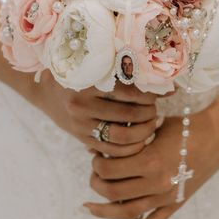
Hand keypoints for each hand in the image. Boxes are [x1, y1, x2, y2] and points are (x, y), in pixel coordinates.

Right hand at [35, 70, 163, 156]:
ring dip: (142, 132)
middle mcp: (81, 104)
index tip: (159, 94)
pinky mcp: (81, 138)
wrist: (46, 92)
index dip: (149, 94)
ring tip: (150, 124)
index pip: (128, 91)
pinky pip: (111, 150)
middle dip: (149, 114)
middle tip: (155, 110)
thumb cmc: (79, 74)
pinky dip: (130, 148)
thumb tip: (172, 86)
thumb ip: (131, 74)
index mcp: (88, 81)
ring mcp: (80, 124)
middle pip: (128, 115)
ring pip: (121, 137)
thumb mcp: (99, 67)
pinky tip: (139, 139)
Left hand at [83, 105, 218, 218]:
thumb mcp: (153, 124)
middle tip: (94, 174)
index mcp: (150, 160)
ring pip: (126, 212)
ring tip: (89, 207)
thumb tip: (92, 144)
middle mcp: (157, 183)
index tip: (96, 156)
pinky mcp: (175, 204)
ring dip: (103, 211)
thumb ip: (125, 136)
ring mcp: (167, 197)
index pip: (108, 170)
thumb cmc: (184, 125)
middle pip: (112, 191)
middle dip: (96, 183)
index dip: (96, 163)